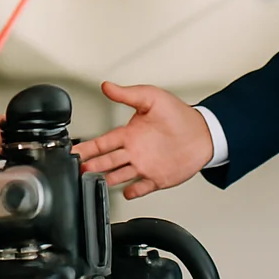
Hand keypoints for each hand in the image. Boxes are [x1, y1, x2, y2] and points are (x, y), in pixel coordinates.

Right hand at [72, 82, 213, 199]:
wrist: (204, 133)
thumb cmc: (180, 115)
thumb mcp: (152, 98)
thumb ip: (128, 94)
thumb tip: (107, 86)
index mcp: (130, 134)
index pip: (102, 142)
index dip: (87, 146)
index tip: (74, 150)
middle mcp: (134, 151)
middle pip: (106, 160)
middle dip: (90, 165)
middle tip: (77, 169)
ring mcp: (145, 165)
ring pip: (119, 175)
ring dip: (106, 179)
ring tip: (92, 183)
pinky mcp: (158, 178)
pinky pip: (141, 187)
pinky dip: (133, 191)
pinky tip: (125, 193)